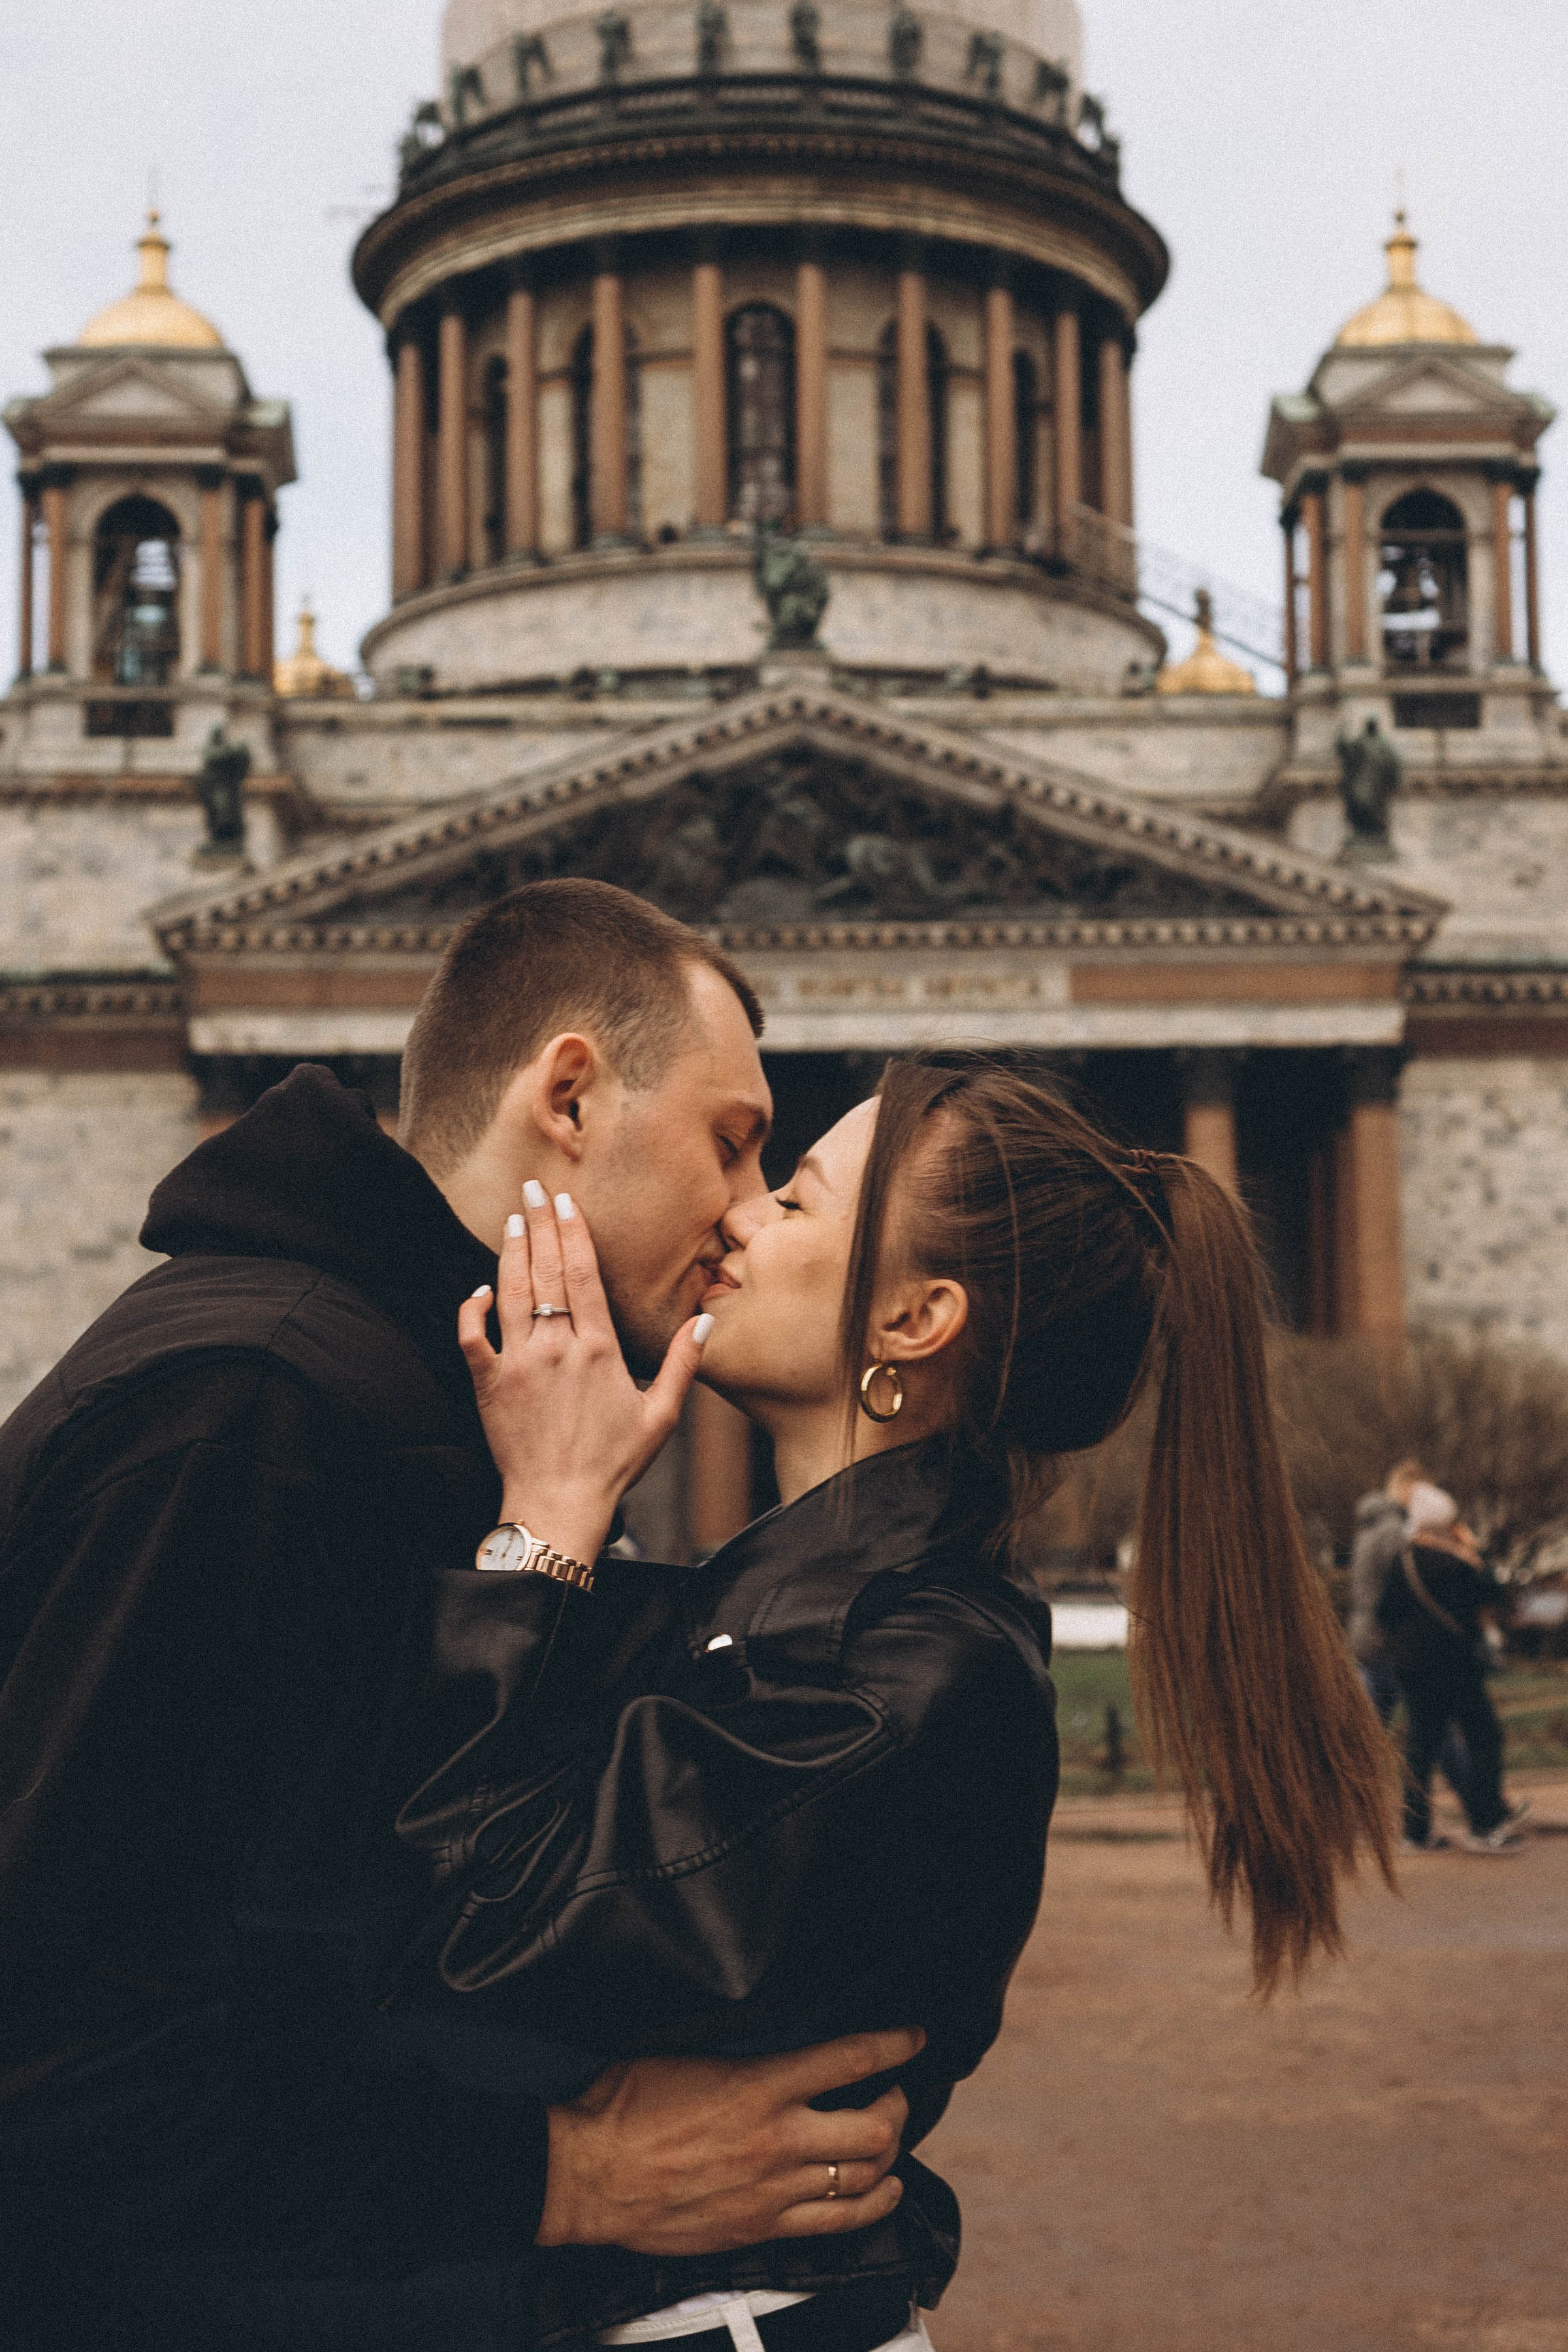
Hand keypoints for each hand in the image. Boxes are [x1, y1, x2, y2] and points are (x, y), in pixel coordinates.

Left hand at [459, 1185, 708, 1565]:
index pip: (582, 1273)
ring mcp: (518, 1362)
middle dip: (539, 1225)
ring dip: (511, 1253)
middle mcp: (556, 1346)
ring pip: (510, 1293)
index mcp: (598, 1347)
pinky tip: (479, 1288)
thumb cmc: (612, 1464)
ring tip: (513, 1220)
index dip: (572, 1232)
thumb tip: (705, 1320)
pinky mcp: (489, 1384)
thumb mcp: (660, 1416)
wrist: (558, 1503)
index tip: (565, 1201)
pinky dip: (472, 1309)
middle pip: (545, 1271)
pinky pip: (472, 1337)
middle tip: (532, 1189)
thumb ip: (682, 1363)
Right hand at [537, 2030, 922, 2254]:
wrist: (587, 2173)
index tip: (914, 2038)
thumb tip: (774, 2047)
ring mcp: (773, 2190)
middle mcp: (778, 2138)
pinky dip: (872, 2206)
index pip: (849, 2059)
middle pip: (874, 2128)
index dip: (893, 2045)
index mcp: (759, 2084)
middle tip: (894, 2095)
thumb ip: (741, 2058)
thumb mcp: (688, 2056)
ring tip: (889, 2140)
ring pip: (864, 2177)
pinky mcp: (761, 2228)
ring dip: (889, 2155)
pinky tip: (882, 2192)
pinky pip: (837, 2223)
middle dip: (897, 2107)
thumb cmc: (624, 2109)